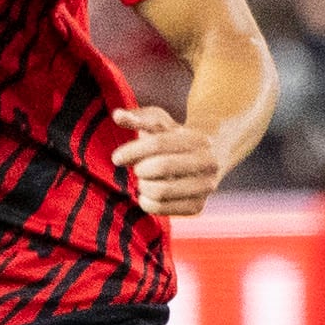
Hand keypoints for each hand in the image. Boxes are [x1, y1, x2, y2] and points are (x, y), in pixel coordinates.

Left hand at [111, 105, 226, 216]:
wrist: (202, 161)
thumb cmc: (172, 139)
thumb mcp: (159, 123)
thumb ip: (138, 118)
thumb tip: (117, 115)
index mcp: (198, 139)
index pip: (159, 143)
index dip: (133, 150)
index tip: (116, 158)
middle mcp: (208, 163)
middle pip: (162, 167)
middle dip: (141, 169)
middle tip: (137, 169)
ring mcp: (206, 187)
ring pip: (161, 191)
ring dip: (143, 186)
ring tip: (144, 180)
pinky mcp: (197, 207)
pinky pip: (162, 209)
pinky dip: (147, 202)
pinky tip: (147, 194)